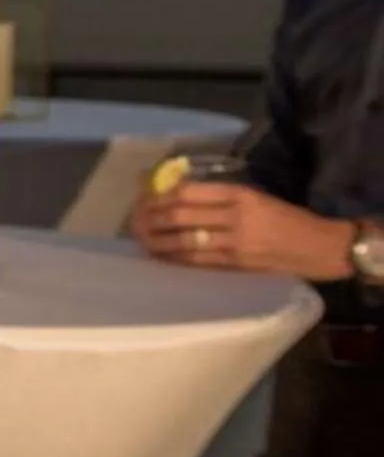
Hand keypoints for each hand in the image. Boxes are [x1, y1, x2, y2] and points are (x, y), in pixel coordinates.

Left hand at [131, 182, 352, 280]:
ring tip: (141, 238)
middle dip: (151, 217)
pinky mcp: (236, 264)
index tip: (144, 197)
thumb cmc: (286, 219)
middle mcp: (235, 216)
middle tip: (135, 219)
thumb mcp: (257, 197)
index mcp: (240, 195)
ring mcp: (235, 242)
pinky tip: (160, 255)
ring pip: (184, 240)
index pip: (189, 192)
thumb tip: (177, 194)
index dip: (160, 195)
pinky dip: (174, 257)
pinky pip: (197, 260)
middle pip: (179, 215)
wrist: (320, 246)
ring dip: (156, 240)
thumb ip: (221, 197)